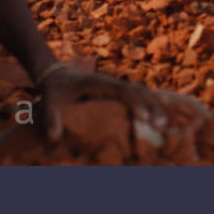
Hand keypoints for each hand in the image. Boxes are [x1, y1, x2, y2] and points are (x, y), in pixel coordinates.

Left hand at [38, 65, 167, 140]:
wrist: (56, 76)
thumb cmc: (55, 91)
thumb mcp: (49, 103)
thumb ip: (51, 119)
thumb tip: (54, 137)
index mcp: (97, 83)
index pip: (121, 90)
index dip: (134, 103)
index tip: (144, 118)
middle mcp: (111, 82)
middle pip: (137, 90)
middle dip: (151, 106)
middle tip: (161, 126)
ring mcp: (116, 86)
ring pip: (141, 92)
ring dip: (154, 106)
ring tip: (164, 126)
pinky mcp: (118, 92)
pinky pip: (138, 96)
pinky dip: (150, 106)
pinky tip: (159, 120)